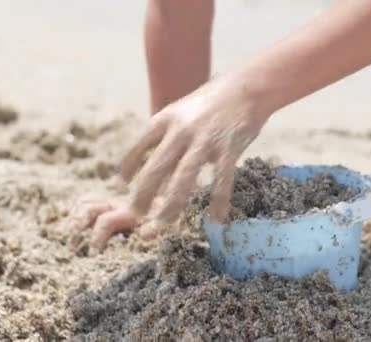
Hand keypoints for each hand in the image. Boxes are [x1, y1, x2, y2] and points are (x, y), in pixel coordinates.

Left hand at [120, 75, 268, 224]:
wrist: (247, 87)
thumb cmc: (213, 100)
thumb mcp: (182, 109)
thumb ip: (167, 132)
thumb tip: (153, 159)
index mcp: (165, 119)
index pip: (136, 148)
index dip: (127, 169)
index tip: (123, 185)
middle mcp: (180, 130)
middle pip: (155, 170)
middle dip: (142, 197)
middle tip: (134, 217)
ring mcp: (205, 141)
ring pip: (183, 180)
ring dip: (170, 207)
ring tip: (162, 226)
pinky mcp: (229, 149)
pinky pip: (221, 181)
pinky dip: (218, 202)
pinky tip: (217, 220)